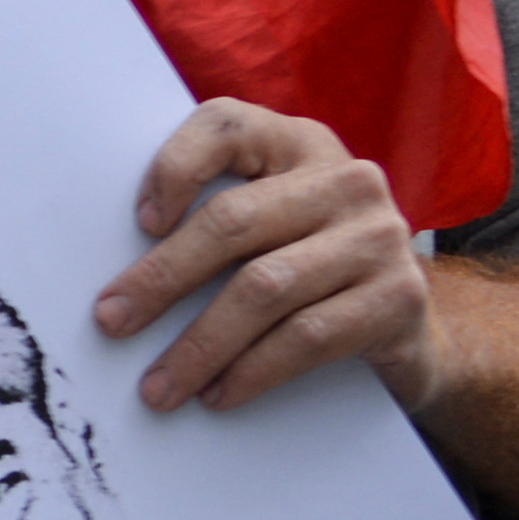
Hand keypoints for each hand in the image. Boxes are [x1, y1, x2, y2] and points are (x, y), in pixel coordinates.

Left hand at [98, 100, 434, 413]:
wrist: (406, 327)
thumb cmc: (307, 265)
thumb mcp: (269, 223)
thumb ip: (214, 216)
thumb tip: (122, 275)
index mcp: (299, 144)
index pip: (227, 125)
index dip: (175, 166)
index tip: (139, 222)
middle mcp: (347, 180)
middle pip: (233, 221)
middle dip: (162, 278)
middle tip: (112, 322)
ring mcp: (379, 238)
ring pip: (265, 288)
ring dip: (200, 345)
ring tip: (160, 386)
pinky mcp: (400, 299)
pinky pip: (307, 337)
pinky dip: (252, 370)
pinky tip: (218, 394)